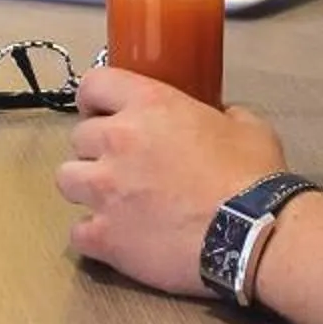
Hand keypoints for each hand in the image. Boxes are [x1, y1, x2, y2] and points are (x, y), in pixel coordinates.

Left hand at [56, 65, 286, 297]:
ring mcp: (105, 190)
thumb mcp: (246, 126)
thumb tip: (219, 116)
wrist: (256, 235)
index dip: (95, 99)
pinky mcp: (104, 235)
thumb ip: (222, 113)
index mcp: (149, 105)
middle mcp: (117, 141)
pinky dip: (94, 236)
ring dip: (87, 188)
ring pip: (66, 179)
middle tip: (125, 167)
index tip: (102, 113)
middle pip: (79, 137)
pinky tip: (117, 239)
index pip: (93, 84)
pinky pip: (78, 232)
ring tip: (114, 202)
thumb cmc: (253, 178)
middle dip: (98, 150)